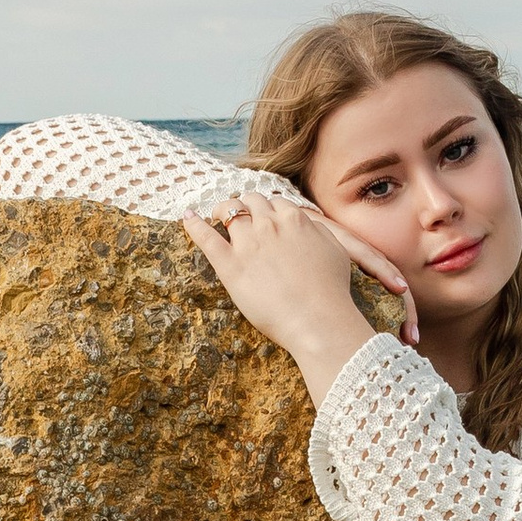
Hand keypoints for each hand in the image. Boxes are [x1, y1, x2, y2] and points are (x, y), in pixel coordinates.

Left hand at [181, 193, 416, 402]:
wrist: (318, 319)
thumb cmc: (331, 290)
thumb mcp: (334, 250)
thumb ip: (316, 231)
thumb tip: (305, 223)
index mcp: (295, 219)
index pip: (275, 202)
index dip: (268, 209)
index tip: (265, 217)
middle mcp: (269, 225)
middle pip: (250, 201)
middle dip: (245, 205)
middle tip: (240, 215)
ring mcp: (247, 243)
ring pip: (228, 211)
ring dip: (221, 209)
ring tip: (215, 214)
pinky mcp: (229, 265)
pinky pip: (206, 238)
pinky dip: (193, 225)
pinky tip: (186, 217)